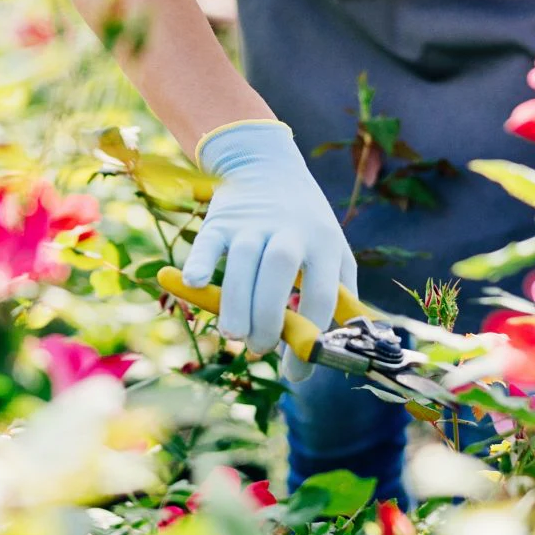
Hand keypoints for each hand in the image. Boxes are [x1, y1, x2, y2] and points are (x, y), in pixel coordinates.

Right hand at [181, 120, 355, 368]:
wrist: (265, 163)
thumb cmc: (304, 222)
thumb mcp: (332, 248)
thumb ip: (339, 293)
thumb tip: (337, 348)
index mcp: (324, 243)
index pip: (321, 295)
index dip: (310, 338)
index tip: (297, 371)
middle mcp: (291, 230)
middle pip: (279, 273)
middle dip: (267, 317)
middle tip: (257, 347)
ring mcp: (254, 221)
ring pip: (243, 261)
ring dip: (236, 302)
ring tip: (232, 333)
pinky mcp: (221, 218)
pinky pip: (209, 241)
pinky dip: (201, 262)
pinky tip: (194, 284)